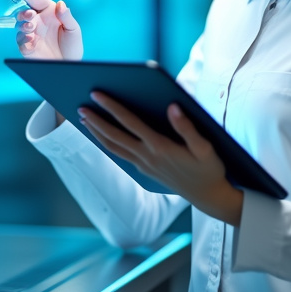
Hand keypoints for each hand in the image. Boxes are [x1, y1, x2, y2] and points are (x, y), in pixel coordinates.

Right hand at [7, 0, 82, 61]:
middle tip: (30, 15)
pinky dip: (23, 38)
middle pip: (23, 11)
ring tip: (32, 28)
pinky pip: (20, 39)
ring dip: (23, 24)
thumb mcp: (73, 29)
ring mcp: (31, 33)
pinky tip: (32, 39)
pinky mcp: (26, 46)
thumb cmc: (72, 46)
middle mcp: (37, 21)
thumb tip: (60, 4)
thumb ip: (66, 16)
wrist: (68, 65)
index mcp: (48, 12)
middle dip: (24, 12)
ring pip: (19, 24)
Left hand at [80, 92, 243, 224]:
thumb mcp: (205, 148)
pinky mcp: (144, 171)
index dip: (112, 107)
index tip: (97, 94)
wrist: (208, 197)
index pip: (130, 122)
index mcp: (160, 147)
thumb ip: (188, 127)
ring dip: (97, 133)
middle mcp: (148, 157)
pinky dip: (107, 144)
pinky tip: (102, 136)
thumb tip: (172, 107)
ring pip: (114, 148)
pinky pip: (120, 155)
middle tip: (80, 107)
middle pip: (114, 136)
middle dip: (96, 121)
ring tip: (84, 120)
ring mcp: (144, 165)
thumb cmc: (209, 169)